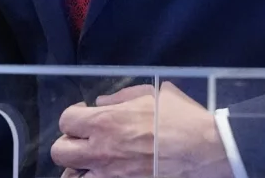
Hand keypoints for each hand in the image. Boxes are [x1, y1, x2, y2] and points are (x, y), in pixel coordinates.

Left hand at [53, 82, 233, 177]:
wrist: (205, 150)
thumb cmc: (181, 118)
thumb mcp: (153, 95)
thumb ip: (121, 97)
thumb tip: (101, 103)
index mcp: (105, 122)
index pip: (66, 120)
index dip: (73, 117)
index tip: (85, 116)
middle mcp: (101, 151)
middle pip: (60, 152)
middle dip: (69, 144)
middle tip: (85, 141)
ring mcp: (110, 175)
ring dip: (79, 170)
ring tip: (93, 165)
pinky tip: (107, 174)